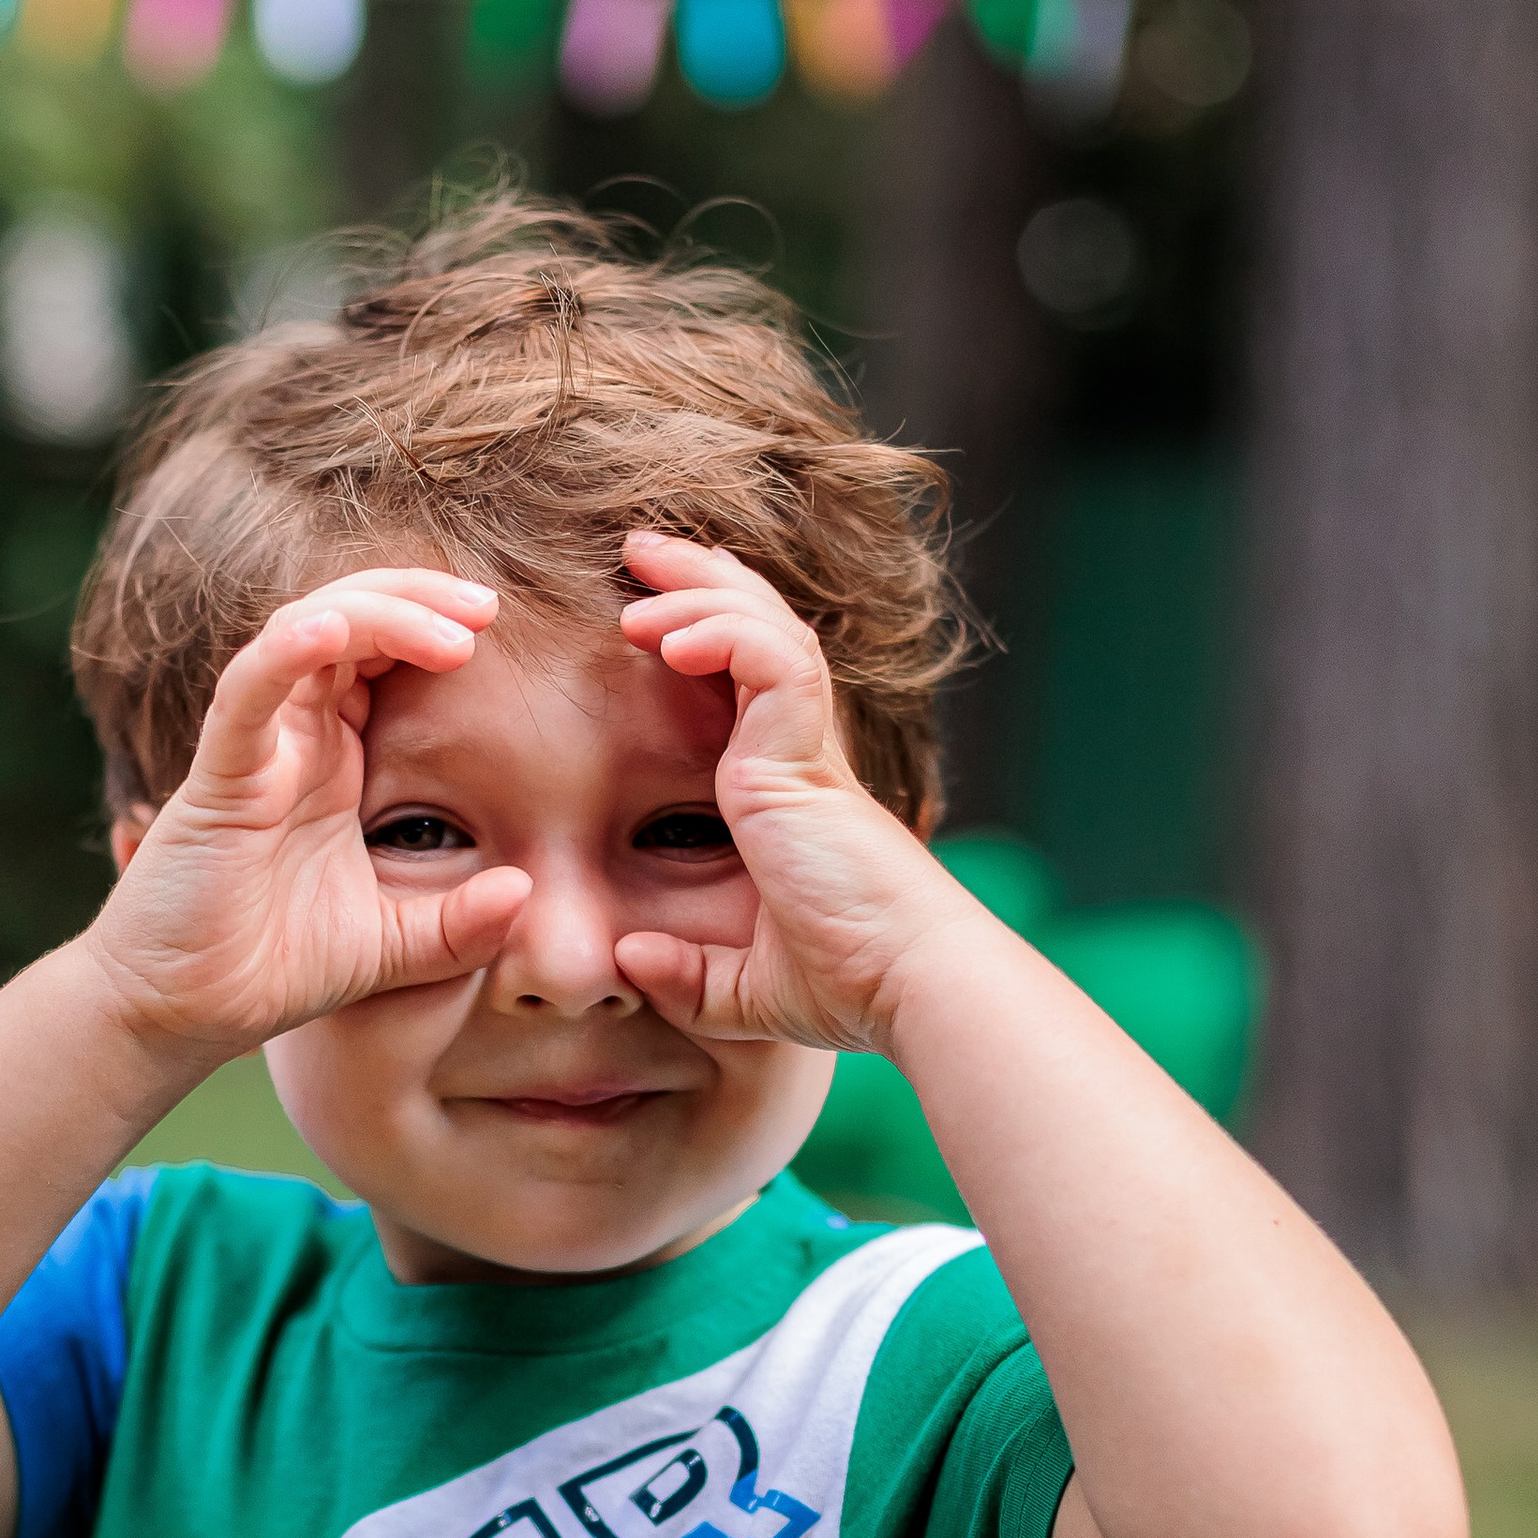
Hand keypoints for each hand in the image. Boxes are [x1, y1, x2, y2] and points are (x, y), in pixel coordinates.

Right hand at [85, 571, 533, 1059]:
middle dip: (420, 598)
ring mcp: (255, 751)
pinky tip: (329, 630)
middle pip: (351, 622)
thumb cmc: (270, 969)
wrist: (183, 1014)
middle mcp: (294, 740)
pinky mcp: (218, 779)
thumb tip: (527, 890)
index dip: (434, 626)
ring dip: (379, 614)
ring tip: (450, 629)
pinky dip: (283, 652)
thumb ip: (459, 926)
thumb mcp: (391, 949)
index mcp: (335, 761)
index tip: (495, 627)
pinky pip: (246, 694)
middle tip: (486, 607)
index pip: (383, 656)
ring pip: (307, 634)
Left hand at [612, 532, 935, 1052]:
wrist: (906, 986)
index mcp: (788, 790)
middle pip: (755, 629)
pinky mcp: (809, 756)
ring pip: (761, 627)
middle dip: (698, 578)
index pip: (747, 680)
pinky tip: (666, 638)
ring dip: (698, 591)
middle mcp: (802, 755)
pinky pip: (768, 660)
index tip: (647, 610)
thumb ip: (687, 974)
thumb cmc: (848, 986)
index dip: (703, 631)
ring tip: (639, 573)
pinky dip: (720, 633)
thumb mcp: (744, 989)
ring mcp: (808, 750)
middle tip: (639, 548)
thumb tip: (631, 960)